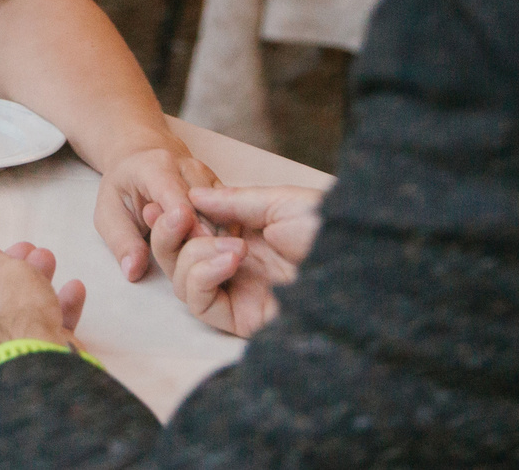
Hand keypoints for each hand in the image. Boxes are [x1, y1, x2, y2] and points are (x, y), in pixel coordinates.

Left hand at [95, 145, 220, 281]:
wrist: (140, 157)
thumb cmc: (124, 187)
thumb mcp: (109, 213)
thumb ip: (122, 241)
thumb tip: (133, 270)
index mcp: (156, 167)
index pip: (176, 195)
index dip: (188, 222)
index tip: (199, 245)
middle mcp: (187, 167)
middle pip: (206, 205)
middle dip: (209, 236)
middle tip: (214, 267)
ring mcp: (207, 175)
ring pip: (224, 210)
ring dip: (222, 239)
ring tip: (220, 265)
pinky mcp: (221, 187)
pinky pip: (231, 213)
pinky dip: (228, 235)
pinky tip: (224, 255)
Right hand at [165, 184, 323, 336]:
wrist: (360, 262)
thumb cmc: (331, 229)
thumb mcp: (277, 203)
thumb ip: (232, 202)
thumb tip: (192, 197)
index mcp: (245, 236)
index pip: (191, 232)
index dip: (171, 218)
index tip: (159, 201)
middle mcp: (236, 266)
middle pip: (176, 257)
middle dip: (168, 234)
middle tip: (176, 214)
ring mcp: (238, 293)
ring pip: (181, 281)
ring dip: (193, 253)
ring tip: (232, 244)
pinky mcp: (242, 320)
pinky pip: (200, 304)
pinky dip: (201, 276)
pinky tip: (230, 258)